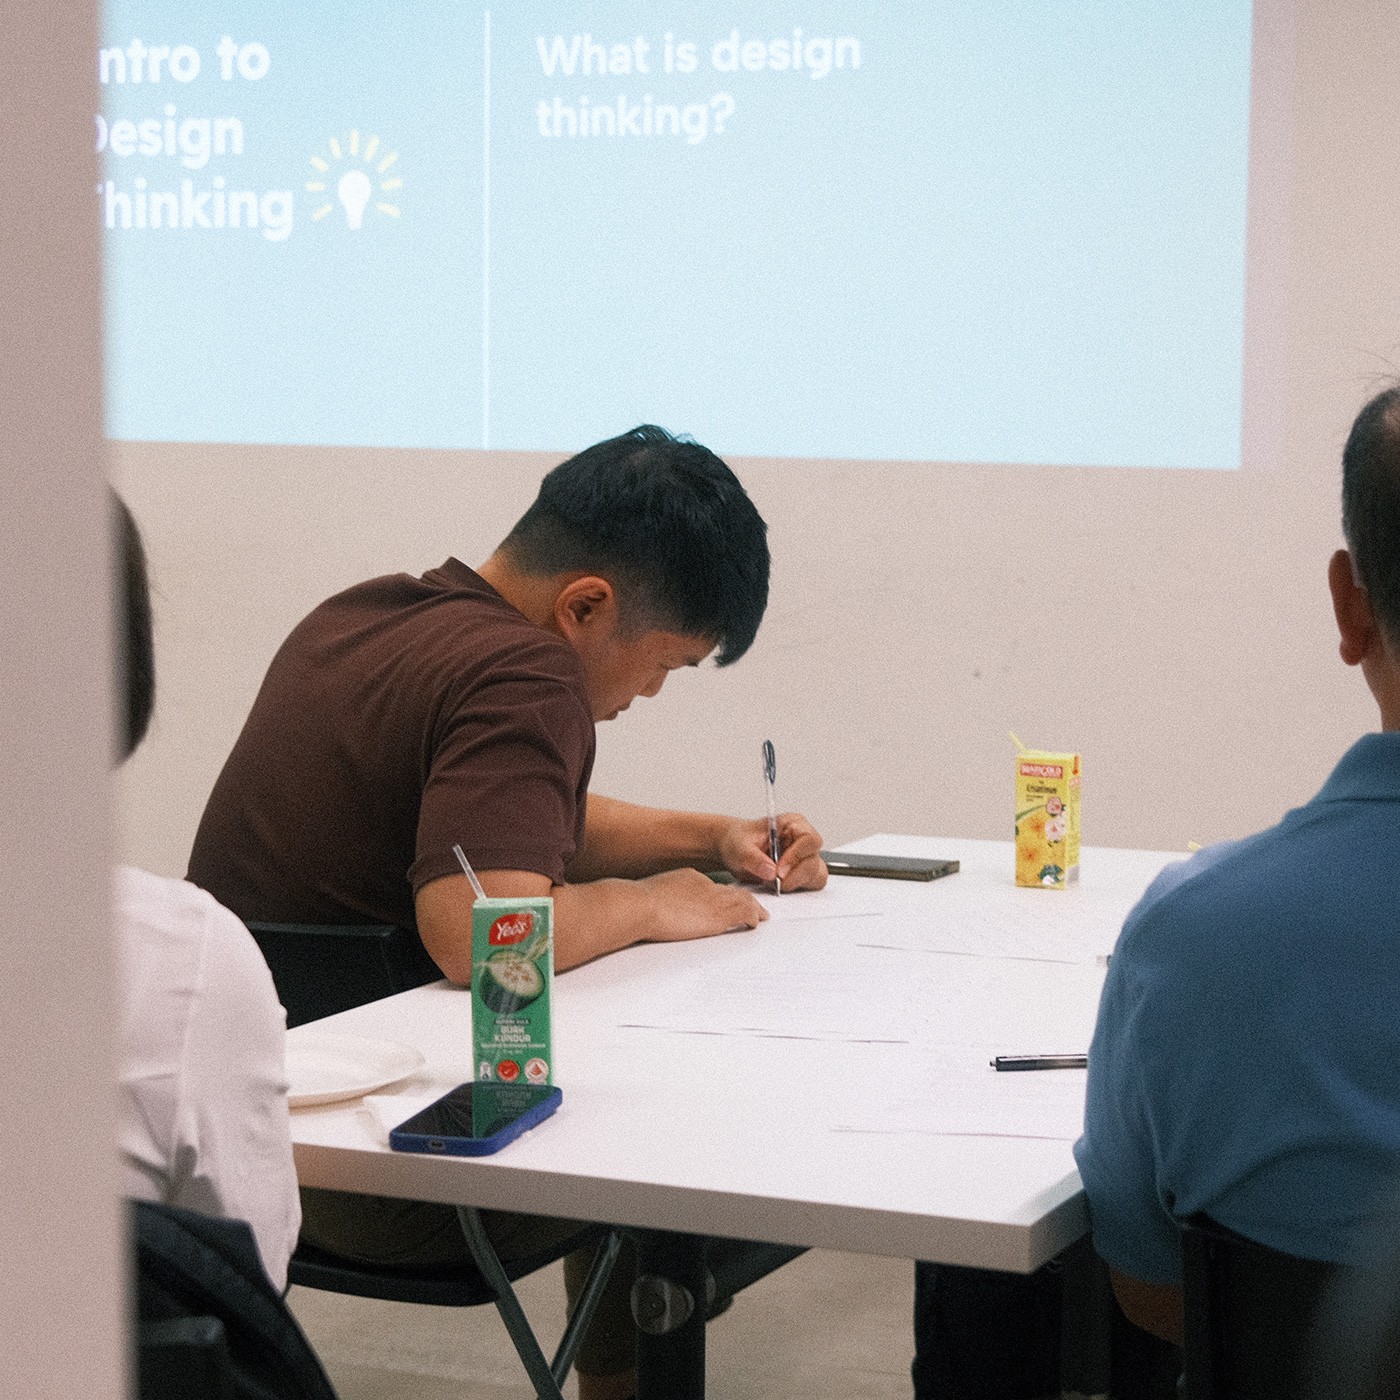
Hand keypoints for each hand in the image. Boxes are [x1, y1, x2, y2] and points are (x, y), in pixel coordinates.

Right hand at [638, 868, 768, 939]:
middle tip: (753, 904)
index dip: (722, 895)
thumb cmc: (639, 903)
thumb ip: (662, 899)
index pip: (712, 887)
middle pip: (732, 891)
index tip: (725, 901)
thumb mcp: (652, 894)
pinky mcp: (719, 916)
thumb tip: (657, 908)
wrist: (641, 905)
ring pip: (743, 900)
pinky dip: (753, 917)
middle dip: (744, 898)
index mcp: (690, 878)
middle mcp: (706, 885)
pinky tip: (756, 922)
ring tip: (761, 915)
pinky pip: (745, 913)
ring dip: (754, 908)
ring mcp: (714, 899)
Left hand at [716, 813, 827, 891]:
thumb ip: (754, 859)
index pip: (808, 840)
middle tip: (774, 882)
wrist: (732, 848)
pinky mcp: (803, 872)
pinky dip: (797, 888)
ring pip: (815, 874)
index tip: (779, 871)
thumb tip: (771, 872)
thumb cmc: (739, 840)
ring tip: (773, 883)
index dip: (796, 857)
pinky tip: (779, 885)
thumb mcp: (740, 847)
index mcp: (793, 824)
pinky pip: (811, 884)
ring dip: (795, 883)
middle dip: (794, 875)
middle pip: (813, 860)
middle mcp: (802, 839)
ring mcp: (805, 857)